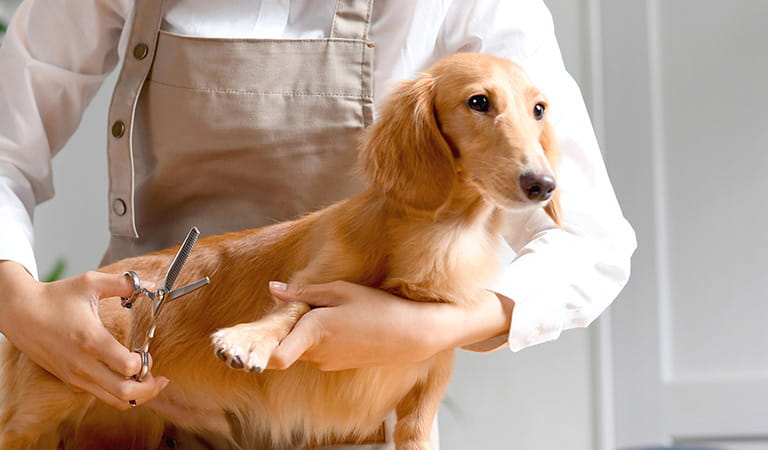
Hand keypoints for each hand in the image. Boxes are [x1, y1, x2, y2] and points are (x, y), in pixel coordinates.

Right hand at [0, 261, 168, 409]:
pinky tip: (126, 378)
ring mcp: (76, 376)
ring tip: (148, 381)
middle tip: (158, 378)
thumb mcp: (90, 282)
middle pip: (124, 393)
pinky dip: (119, 393)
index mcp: (91, 340)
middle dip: (149, 389)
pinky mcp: (71, 381)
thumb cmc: (55, 297)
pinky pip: (101, 396)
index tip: (146, 352)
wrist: (20, 313)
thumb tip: (150, 286)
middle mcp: (83, 364)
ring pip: (113, 401)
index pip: (127, 367)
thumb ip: (123, 283)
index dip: (145, 363)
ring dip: (136, 395)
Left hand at [266, 280, 512, 370]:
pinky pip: (316, 351)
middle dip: (286, 327)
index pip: (276, 354)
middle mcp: (317, 352)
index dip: (260, 350)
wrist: (412, 335)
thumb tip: (274, 288)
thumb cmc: (379, 307)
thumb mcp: (341, 291)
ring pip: (300, 346)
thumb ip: (305, 291)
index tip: (252, 344)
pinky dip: (318, 339)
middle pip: (284, 342)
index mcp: (315, 330)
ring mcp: (327, 362)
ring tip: (329, 312)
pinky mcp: (336, 365)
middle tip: (299, 306)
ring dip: (303, 332)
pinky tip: (341, 325)